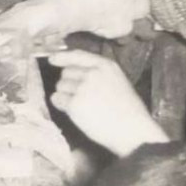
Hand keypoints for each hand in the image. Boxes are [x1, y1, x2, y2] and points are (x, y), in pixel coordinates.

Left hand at [47, 49, 166, 156]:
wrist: (132, 130)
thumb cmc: (128, 110)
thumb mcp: (117, 81)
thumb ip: (98, 72)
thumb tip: (75, 71)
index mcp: (106, 65)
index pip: (77, 55)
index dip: (62, 57)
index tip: (52, 59)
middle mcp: (92, 73)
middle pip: (66, 72)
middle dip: (68, 83)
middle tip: (81, 96)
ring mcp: (82, 88)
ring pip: (60, 86)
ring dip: (65, 95)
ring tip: (82, 106)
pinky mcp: (74, 104)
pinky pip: (56, 99)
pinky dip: (61, 105)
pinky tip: (74, 112)